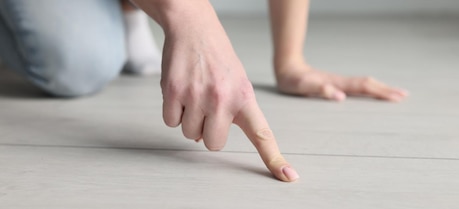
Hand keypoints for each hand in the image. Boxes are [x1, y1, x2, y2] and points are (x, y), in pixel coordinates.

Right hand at [159, 16, 298, 181]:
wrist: (194, 27)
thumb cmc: (216, 58)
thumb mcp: (236, 82)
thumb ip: (231, 112)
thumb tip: (206, 138)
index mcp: (244, 97)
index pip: (263, 134)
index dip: (274, 158)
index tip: (288, 176)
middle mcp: (223, 99)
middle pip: (213, 143)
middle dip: (208, 132)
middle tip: (207, 108)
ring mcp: (197, 96)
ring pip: (189, 134)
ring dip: (189, 119)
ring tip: (194, 93)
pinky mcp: (174, 92)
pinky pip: (170, 122)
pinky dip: (173, 111)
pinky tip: (180, 91)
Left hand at [276, 63, 408, 101]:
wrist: (288, 69)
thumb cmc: (294, 80)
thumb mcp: (303, 87)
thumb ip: (320, 90)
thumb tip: (340, 97)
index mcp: (337, 83)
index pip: (364, 87)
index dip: (380, 92)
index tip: (397, 97)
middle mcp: (341, 82)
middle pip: (369, 85)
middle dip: (387, 90)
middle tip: (404, 96)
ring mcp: (340, 83)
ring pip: (365, 85)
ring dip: (381, 89)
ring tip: (396, 94)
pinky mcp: (336, 85)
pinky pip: (358, 88)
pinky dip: (370, 90)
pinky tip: (374, 93)